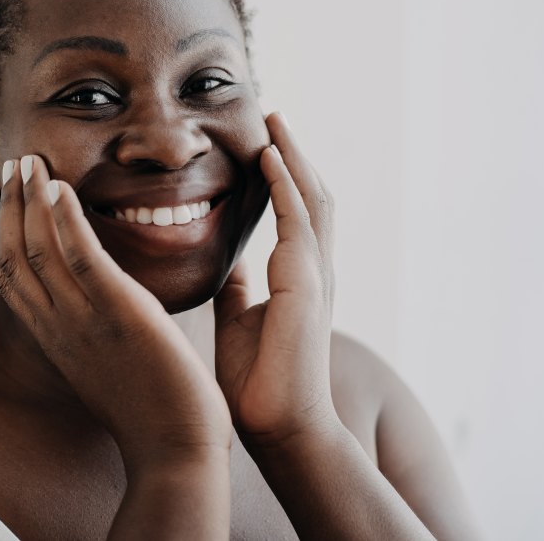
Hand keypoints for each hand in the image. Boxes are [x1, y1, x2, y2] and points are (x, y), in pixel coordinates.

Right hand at [0, 154, 231, 466]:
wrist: (176, 452)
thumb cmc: (151, 411)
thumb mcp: (107, 365)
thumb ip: (96, 332)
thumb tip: (103, 307)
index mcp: (56, 340)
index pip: (12, 278)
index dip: (6, 232)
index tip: (14, 197)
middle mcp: (58, 328)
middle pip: (15, 256)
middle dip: (11, 206)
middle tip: (15, 163)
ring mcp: (85, 321)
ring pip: (40, 250)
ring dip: (31, 200)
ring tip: (31, 161)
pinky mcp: (119, 314)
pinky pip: (81, 257)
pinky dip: (66, 219)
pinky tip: (61, 188)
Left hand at [212, 112, 338, 445]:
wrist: (279, 426)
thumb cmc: (259, 379)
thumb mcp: (241, 317)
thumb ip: (240, 287)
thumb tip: (228, 265)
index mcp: (296, 276)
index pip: (294, 211)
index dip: (282, 175)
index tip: (262, 142)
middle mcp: (313, 269)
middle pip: (310, 194)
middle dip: (293, 153)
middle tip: (273, 116)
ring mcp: (315, 275)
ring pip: (311, 198)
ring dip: (293, 156)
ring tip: (274, 121)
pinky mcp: (306, 285)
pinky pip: (298, 221)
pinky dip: (285, 184)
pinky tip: (269, 156)